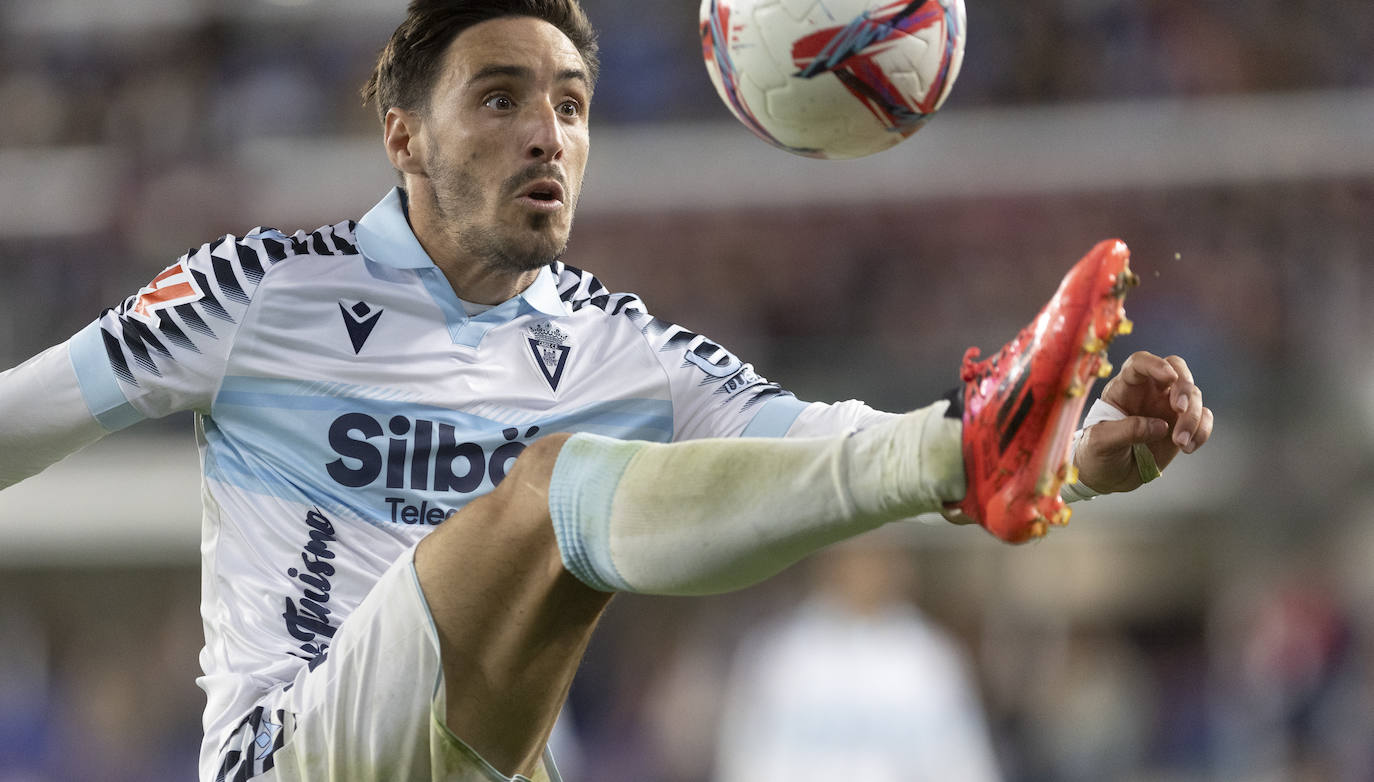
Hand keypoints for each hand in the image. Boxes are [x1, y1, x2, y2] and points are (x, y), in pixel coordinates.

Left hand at [1074, 351, 1213, 493]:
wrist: (1107, 477)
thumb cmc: (1097, 452)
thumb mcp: (1101, 442)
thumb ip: (1127, 431)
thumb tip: (1161, 426)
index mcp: (1124, 388)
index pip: (1139, 362)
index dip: (1155, 364)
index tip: (1169, 377)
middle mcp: (1149, 392)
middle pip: (1176, 369)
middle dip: (1184, 385)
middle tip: (1180, 408)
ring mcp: (1167, 407)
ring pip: (1194, 396)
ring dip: (1192, 418)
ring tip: (1180, 443)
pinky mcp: (1181, 425)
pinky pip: (1203, 418)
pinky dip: (1202, 431)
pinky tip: (1187, 448)